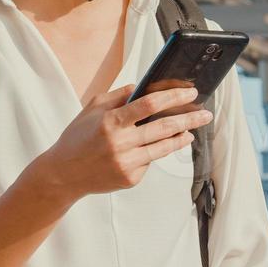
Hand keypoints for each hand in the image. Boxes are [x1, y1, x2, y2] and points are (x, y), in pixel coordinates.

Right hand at [30, 84, 212, 201]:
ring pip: (163, 148)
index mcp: (111, 121)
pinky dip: (153, 153)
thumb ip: (118, 95)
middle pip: (164, 128)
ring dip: (181, 138)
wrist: (62, 174)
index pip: (149, 105)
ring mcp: (127, 163)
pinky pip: (149, 162)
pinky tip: (153, 148)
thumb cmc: (77, 137)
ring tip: (192, 132)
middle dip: (188, 119)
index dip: (173, 98)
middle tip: (205, 114)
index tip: (190, 94)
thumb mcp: (92, 108)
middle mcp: (121, 143)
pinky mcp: (130, 179)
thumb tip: (144, 87)